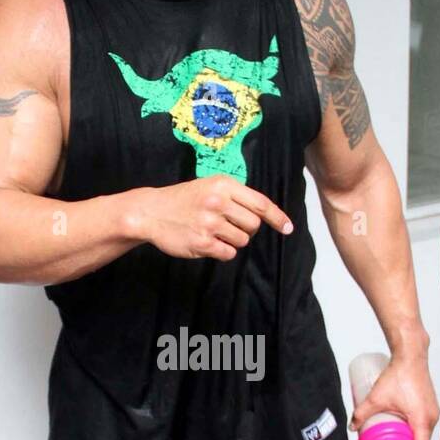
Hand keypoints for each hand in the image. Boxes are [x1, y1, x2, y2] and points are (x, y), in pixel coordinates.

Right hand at [133, 173, 292, 260]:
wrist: (152, 211)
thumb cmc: (185, 199)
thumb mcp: (210, 186)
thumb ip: (236, 196)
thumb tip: (263, 215)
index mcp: (223, 185)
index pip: (260, 204)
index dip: (277, 217)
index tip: (288, 228)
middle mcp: (218, 202)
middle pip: (253, 225)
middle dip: (246, 229)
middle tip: (229, 225)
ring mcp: (210, 224)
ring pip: (242, 241)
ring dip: (233, 241)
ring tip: (214, 232)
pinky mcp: (202, 243)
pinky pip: (228, 253)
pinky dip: (222, 251)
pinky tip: (208, 242)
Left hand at [348, 352, 439, 439]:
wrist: (411, 356)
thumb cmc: (400, 374)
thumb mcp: (376, 397)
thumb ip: (362, 413)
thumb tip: (353, 426)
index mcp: (421, 420)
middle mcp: (431, 418)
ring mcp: (433, 412)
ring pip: (424, 436)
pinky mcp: (431, 407)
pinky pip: (425, 427)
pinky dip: (416, 434)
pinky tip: (405, 435)